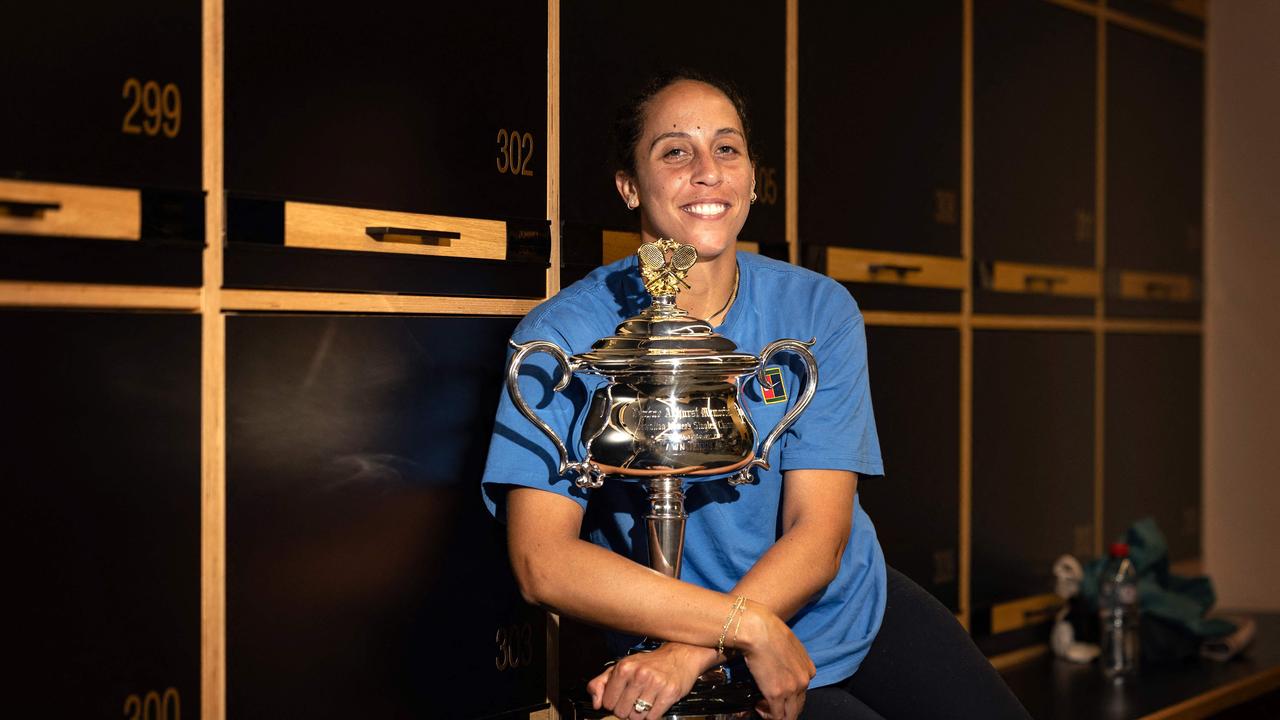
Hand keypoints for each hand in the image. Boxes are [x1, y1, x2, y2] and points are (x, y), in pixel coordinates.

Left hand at [587, 642, 716, 718]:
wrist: (680, 656)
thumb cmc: (649, 663)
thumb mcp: (622, 667)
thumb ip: (601, 683)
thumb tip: (596, 703)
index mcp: (624, 668)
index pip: (607, 703)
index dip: (613, 703)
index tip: (620, 698)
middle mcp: (639, 674)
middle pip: (622, 712)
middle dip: (626, 710)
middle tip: (633, 700)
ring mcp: (655, 683)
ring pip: (637, 717)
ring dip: (640, 713)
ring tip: (645, 701)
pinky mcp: (669, 692)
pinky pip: (653, 717)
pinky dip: (652, 715)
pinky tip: (654, 703)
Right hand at [734, 602, 815, 719]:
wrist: (758, 630)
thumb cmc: (769, 631)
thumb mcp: (790, 645)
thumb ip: (792, 660)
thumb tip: (783, 667)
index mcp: (809, 670)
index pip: (802, 693)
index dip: (789, 697)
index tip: (776, 693)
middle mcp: (803, 681)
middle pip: (797, 707)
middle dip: (784, 708)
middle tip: (768, 703)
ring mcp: (791, 690)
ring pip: (789, 715)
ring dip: (775, 713)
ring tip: (762, 705)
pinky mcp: (776, 695)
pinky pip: (776, 716)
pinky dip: (767, 715)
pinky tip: (758, 706)